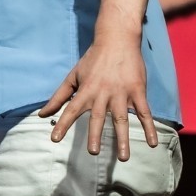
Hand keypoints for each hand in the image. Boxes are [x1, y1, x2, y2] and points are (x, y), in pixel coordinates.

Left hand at [36, 36, 157, 160]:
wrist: (117, 39)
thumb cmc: (93, 60)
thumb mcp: (73, 76)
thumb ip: (59, 97)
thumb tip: (42, 114)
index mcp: (86, 90)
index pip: (71, 109)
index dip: (62, 124)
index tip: (54, 139)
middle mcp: (102, 93)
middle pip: (98, 117)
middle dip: (95, 134)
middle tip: (93, 152)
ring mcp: (121, 93)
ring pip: (122, 118)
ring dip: (123, 138)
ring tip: (123, 157)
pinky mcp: (137, 91)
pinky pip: (144, 112)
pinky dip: (149, 128)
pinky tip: (153, 143)